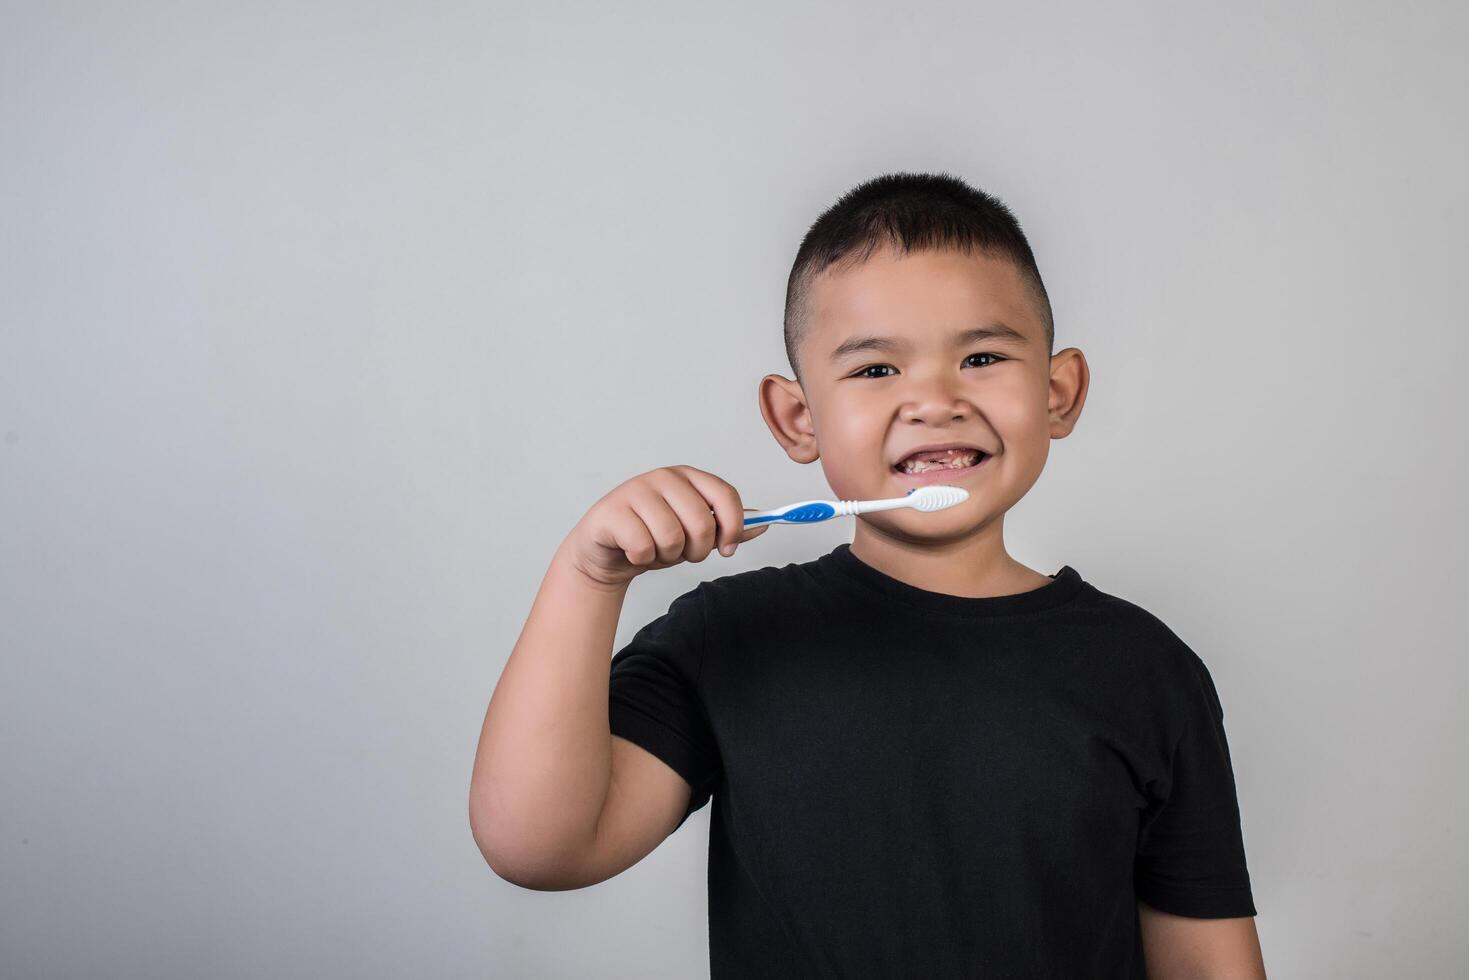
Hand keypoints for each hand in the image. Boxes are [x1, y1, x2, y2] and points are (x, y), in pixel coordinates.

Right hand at [561, 465, 770, 588]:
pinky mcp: (612, 510)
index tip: (728, 548)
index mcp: (688, 477)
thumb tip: (763, 525)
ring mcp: (636, 491)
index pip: (725, 495)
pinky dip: (642, 559)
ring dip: (666, 556)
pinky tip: (633, 551)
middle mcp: (664, 478)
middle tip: (681, 552)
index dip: (733, 526)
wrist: (607, 552)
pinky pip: (643, 546)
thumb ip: (726, 528)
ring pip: (672, 537)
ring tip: (655, 550)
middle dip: (696, 550)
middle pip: (702, 523)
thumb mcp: (694, 534)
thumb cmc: (652, 537)